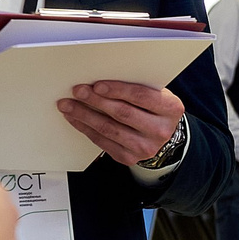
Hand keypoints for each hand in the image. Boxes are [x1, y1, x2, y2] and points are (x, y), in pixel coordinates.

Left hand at [59, 80, 185, 164]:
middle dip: (96, 101)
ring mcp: (145, 147)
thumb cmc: (153, 108)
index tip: (97, 85)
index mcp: (170, 109)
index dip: (117, 90)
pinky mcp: (129, 158)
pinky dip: (85, 128)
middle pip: (122, 113)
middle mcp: (160, 130)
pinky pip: (102, 142)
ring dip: (84, 115)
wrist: (160, 134)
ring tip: (68, 105)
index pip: (141, 96)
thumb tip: (99, 81)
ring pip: (108, 129)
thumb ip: (135, 87)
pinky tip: (75, 118)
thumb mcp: (155, 94)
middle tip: (78, 91)